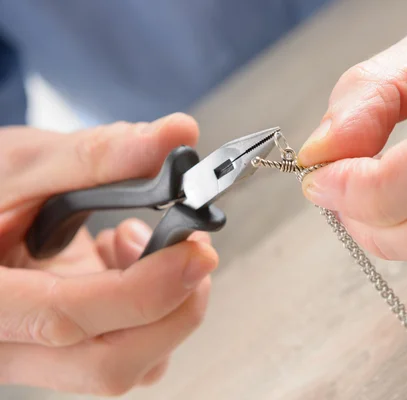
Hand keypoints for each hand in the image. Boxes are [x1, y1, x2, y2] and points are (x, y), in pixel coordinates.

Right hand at [0, 113, 217, 394]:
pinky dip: (154, 310)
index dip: (143, 290)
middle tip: (193, 249)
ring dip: (165, 305)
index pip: (64, 317)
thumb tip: (178, 135)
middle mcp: (6, 346)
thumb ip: (99, 154)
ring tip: (132, 239)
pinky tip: (124, 262)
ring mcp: (40, 357)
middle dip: (173, 308)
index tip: (195, 251)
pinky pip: (131, 352)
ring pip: (129, 366)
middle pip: (108, 365)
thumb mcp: (25, 164)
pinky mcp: (69, 352)